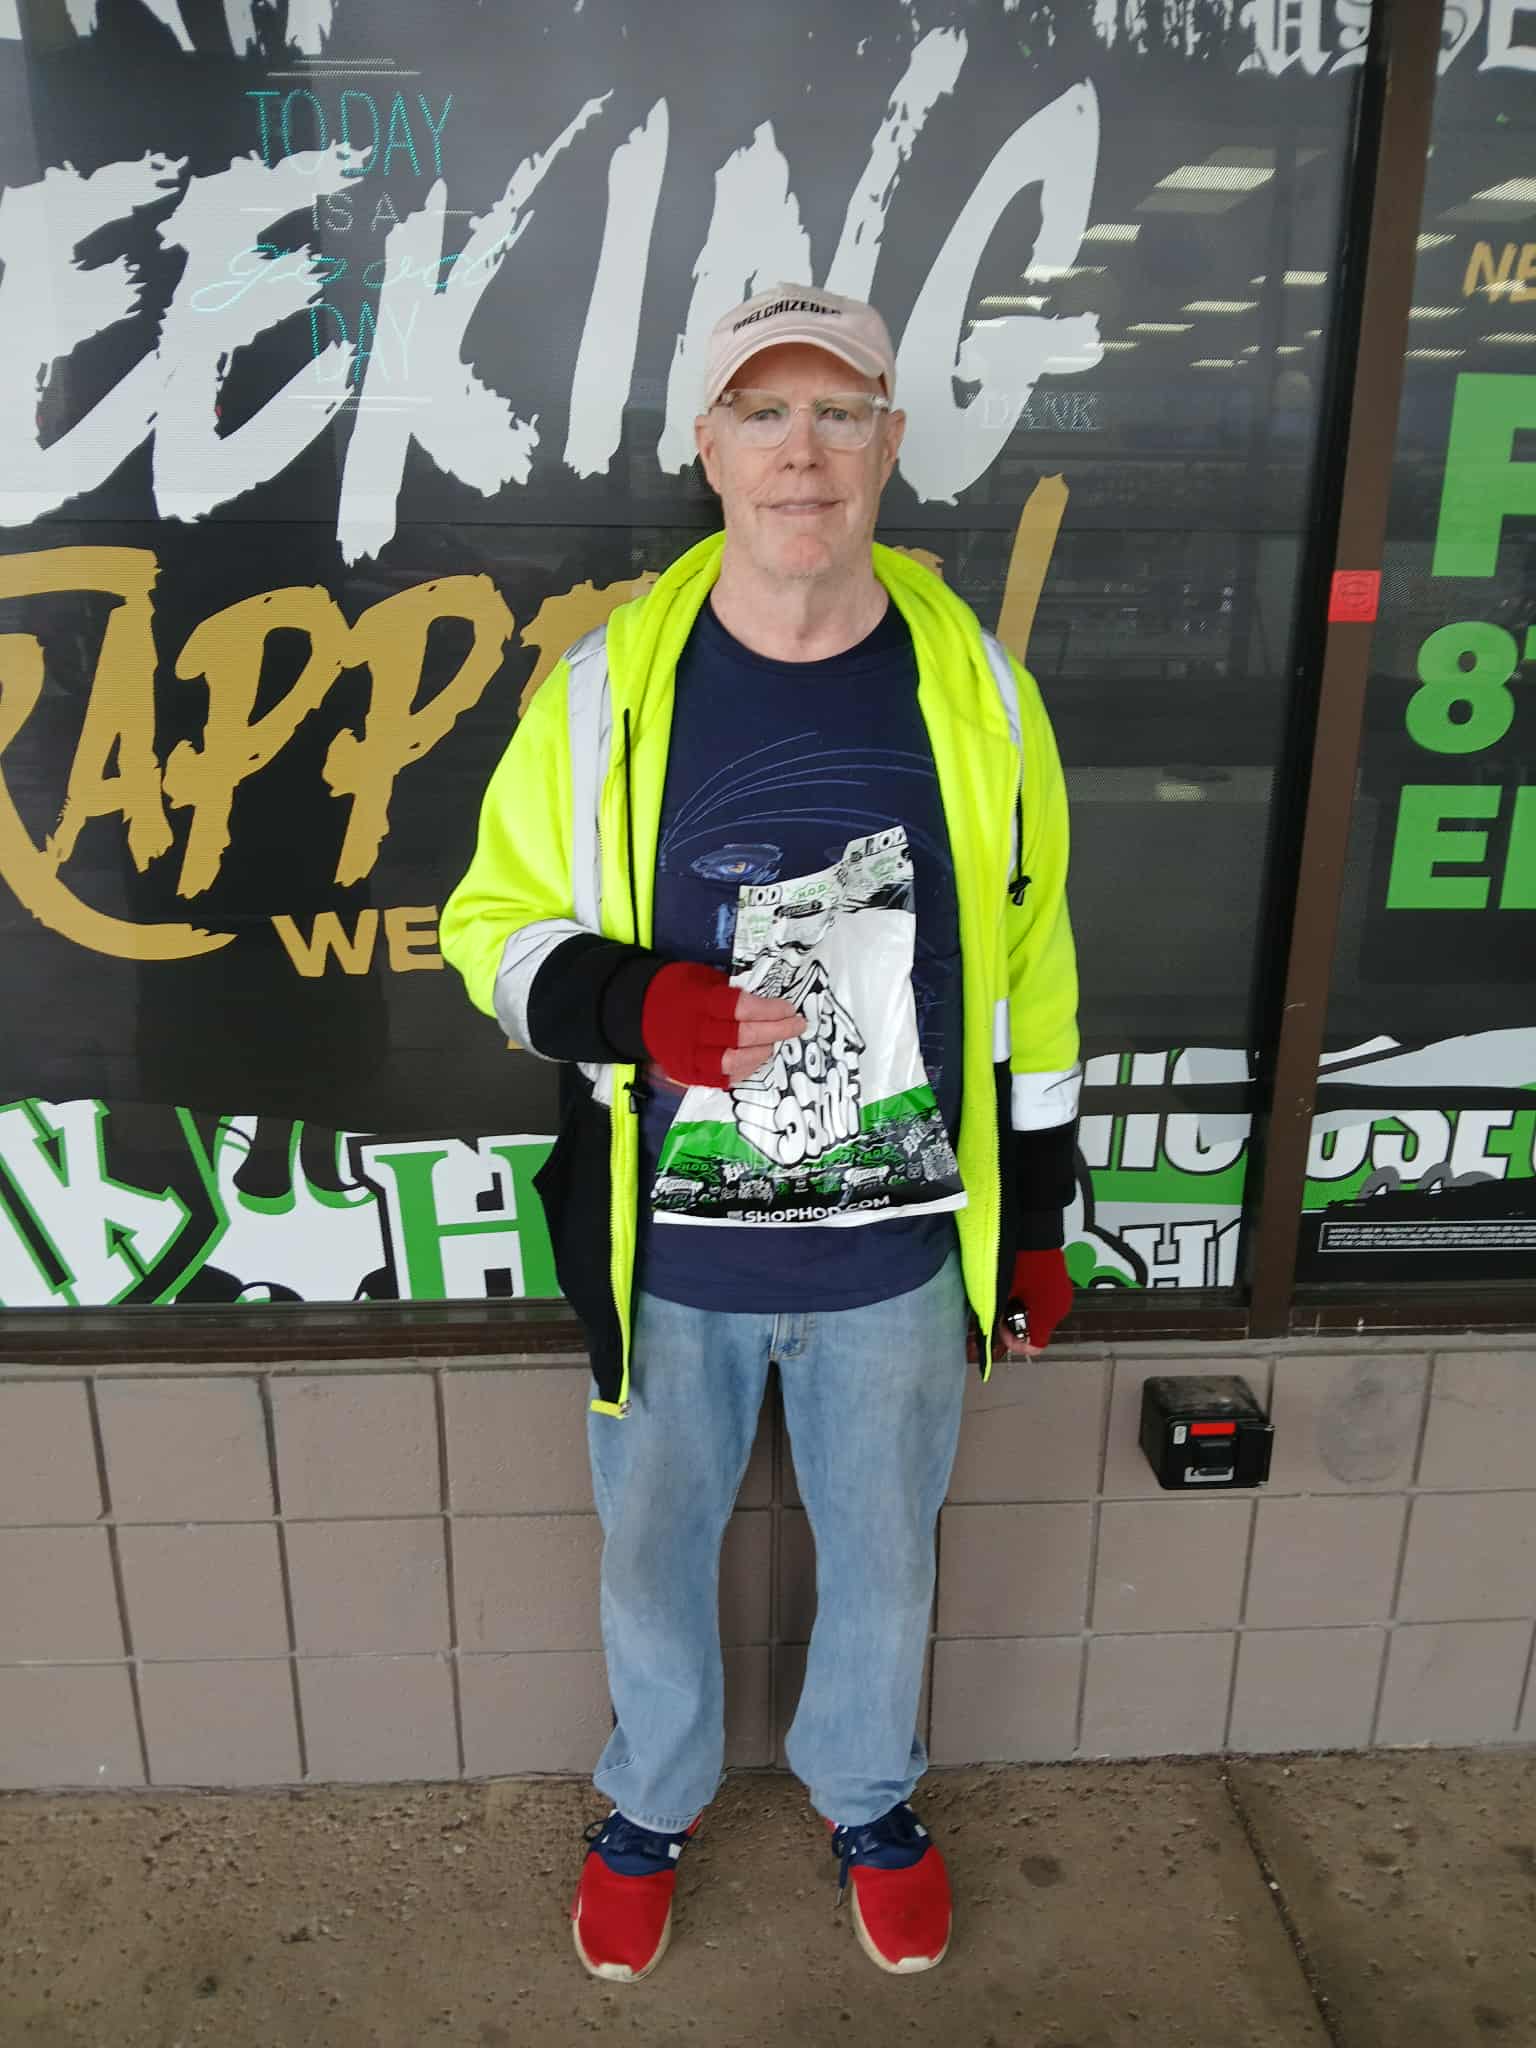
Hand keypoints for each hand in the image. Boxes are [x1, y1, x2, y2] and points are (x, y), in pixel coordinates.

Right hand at [641, 961, 803, 1087]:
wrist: (635, 1010)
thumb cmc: (675, 988)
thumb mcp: (700, 976)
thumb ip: (729, 991)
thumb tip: (765, 1003)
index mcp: (698, 1001)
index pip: (741, 1008)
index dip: (769, 1010)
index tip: (789, 1008)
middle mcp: (693, 1031)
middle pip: (743, 1037)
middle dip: (776, 1032)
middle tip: (796, 1026)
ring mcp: (688, 1056)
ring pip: (733, 1063)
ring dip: (760, 1054)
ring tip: (773, 1044)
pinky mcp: (686, 1074)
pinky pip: (721, 1079)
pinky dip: (743, 1071)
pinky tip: (755, 1060)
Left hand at [998, 1247, 1072, 1356]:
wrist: (1036, 1230)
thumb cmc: (1020, 1260)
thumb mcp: (1003, 1290)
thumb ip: (997, 1315)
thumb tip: (990, 1327)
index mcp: (1047, 1315)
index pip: (1035, 1346)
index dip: (1015, 1343)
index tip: (1001, 1329)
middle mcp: (1059, 1310)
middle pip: (1038, 1331)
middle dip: (1019, 1325)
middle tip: (1001, 1310)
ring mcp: (1063, 1296)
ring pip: (1042, 1316)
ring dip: (1027, 1312)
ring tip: (1011, 1294)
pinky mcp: (1063, 1284)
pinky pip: (1047, 1301)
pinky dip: (1035, 1299)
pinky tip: (1022, 1285)